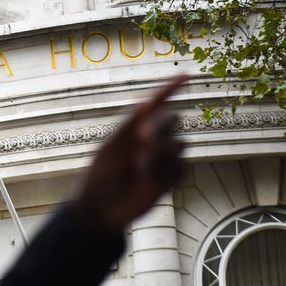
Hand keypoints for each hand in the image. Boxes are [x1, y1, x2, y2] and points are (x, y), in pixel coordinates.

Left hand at [74, 76, 186, 231]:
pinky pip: (182, 168)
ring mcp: (163, 159)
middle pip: (173, 119)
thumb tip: (142, 103)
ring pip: (179, 143)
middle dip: (159, 127)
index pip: (156, 104)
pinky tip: (150, 181)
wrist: (102, 209)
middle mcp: (152, 140)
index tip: (187, 75)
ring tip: (139, 168)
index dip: (170, 89)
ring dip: (161, 153)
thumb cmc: (99, 177)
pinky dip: (167, 172)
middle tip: (141, 140)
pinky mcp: (170, 178)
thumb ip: (126, 128)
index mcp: (134, 128)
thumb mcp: (108, 150)